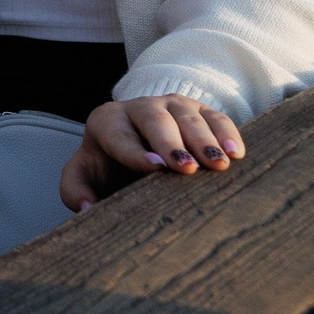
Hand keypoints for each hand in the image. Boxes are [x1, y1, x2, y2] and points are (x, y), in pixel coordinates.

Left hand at [61, 95, 244, 211]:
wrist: (132, 142)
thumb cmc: (108, 165)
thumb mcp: (83, 176)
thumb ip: (75, 190)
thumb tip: (88, 208)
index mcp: (106, 122)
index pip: (118, 136)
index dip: (135, 152)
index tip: (154, 169)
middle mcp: (139, 107)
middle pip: (155, 119)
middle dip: (171, 142)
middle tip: (187, 167)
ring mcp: (171, 105)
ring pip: (188, 116)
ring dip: (204, 140)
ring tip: (219, 164)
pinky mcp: (199, 110)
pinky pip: (216, 117)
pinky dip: (227, 133)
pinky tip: (237, 154)